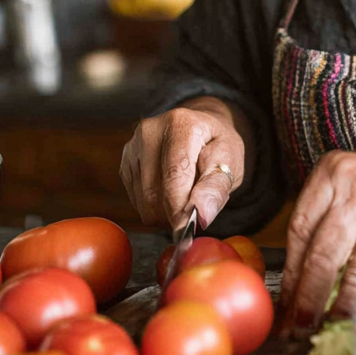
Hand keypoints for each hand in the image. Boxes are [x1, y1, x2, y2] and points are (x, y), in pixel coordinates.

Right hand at [120, 96, 246, 229]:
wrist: (203, 130)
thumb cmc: (218, 146)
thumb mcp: (230, 162)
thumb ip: (216, 188)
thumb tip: (201, 215)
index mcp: (181, 124)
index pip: (174, 177)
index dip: (180, 210)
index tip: (190, 230)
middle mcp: (151, 131)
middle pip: (154, 193)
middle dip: (175, 213)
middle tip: (196, 210)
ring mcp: (134, 146)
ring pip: (143, 202)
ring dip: (165, 213)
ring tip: (185, 196)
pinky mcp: (125, 162)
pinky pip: (136, 202)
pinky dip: (155, 208)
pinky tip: (170, 192)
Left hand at [279, 150, 355, 330]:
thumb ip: (333, 231)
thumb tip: (301, 286)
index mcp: (330, 170)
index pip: (299, 227)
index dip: (289, 270)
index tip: (281, 302)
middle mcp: (344, 179)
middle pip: (311, 245)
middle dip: (299, 292)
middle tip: (291, 324)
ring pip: (330, 259)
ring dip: (318, 300)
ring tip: (311, 327)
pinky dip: (350, 297)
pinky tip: (344, 315)